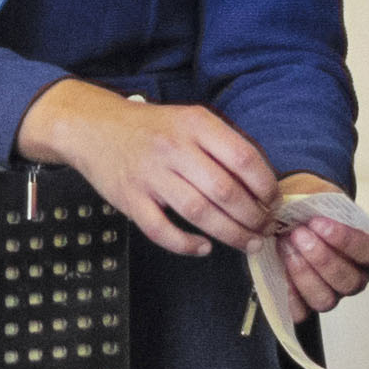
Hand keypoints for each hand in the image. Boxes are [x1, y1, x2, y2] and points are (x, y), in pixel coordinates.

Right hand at [26, 80, 282, 260]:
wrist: (94, 128)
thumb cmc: (152, 128)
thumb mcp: (189, 120)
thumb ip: (222, 144)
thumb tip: (262, 183)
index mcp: (195, 124)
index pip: (243, 158)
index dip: (266, 186)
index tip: (274, 202)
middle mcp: (174, 148)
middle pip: (225, 191)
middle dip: (253, 217)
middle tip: (265, 229)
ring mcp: (150, 176)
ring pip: (199, 213)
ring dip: (231, 234)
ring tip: (248, 243)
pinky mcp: (130, 200)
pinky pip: (162, 231)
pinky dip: (187, 245)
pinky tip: (205, 248)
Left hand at [264, 187, 368, 320]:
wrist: (296, 217)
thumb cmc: (316, 208)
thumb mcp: (323, 195)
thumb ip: (320, 200)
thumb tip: (301, 205)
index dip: (347, 241)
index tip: (320, 223)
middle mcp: (358, 277)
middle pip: (350, 282)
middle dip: (321, 258)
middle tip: (298, 234)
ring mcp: (335, 293)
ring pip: (326, 300)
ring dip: (303, 273)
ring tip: (285, 245)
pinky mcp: (310, 303)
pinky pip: (302, 312)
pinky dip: (290, 294)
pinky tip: (281, 271)